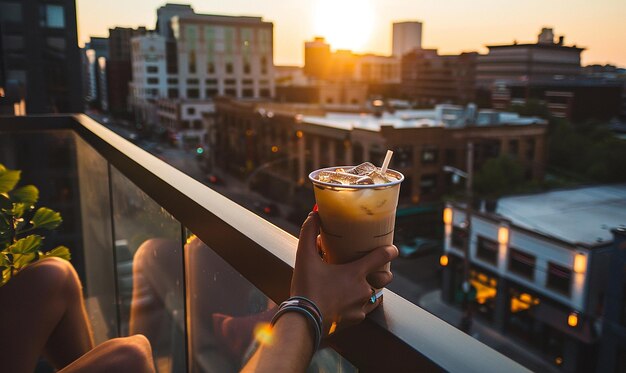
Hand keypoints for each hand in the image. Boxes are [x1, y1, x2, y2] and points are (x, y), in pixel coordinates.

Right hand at [290, 212, 397, 335]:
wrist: (303, 321)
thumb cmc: (306, 288)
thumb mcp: (304, 258)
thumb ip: (308, 233)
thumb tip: (313, 214)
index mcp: (355, 272)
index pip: (382, 257)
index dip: (390, 251)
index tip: (393, 249)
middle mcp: (364, 289)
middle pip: (382, 277)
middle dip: (380, 273)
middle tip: (369, 270)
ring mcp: (362, 307)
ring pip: (374, 295)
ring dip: (369, 289)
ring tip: (357, 287)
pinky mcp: (356, 320)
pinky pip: (365, 310)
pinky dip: (360, 305)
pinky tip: (348, 303)